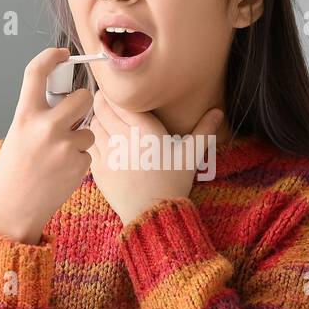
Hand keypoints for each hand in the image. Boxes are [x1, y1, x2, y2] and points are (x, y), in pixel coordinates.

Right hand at [0, 47, 95, 243]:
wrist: (13, 208)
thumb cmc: (15, 170)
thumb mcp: (18, 133)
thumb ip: (39, 113)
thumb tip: (66, 96)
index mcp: (25, 116)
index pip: (37, 72)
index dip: (51, 57)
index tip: (62, 54)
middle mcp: (45, 127)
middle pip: (82, 97)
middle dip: (82, 103)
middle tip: (73, 113)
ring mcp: (65, 146)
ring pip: (88, 129)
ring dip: (79, 138)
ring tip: (59, 155)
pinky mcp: (79, 164)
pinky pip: (88, 152)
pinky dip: (78, 159)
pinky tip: (61, 171)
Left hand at [88, 88, 223, 225]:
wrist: (153, 213)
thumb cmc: (174, 182)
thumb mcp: (191, 155)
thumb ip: (204, 131)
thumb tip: (218, 112)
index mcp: (146, 130)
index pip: (119, 101)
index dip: (113, 94)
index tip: (115, 95)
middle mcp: (124, 138)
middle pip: (102, 109)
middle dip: (102, 103)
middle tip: (106, 102)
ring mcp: (108, 154)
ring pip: (93, 125)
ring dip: (97, 121)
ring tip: (105, 122)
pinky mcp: (99, 168)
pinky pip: (89, 145)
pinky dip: (93, 140)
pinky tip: (102, 142)